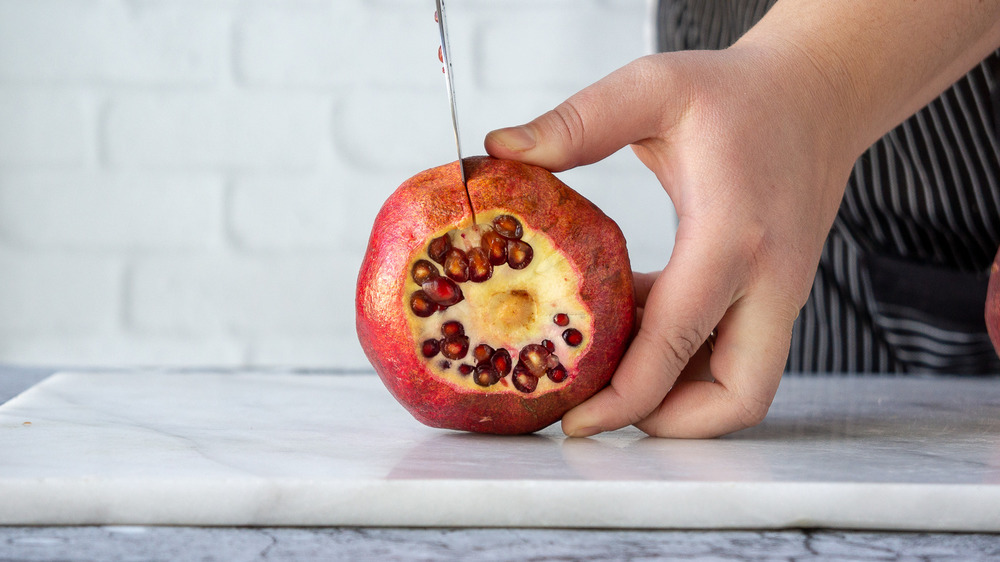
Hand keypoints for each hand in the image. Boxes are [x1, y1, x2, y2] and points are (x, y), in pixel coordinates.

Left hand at [485, 46, 856, 436]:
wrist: (819, 92)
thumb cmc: (738, 92)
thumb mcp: (654, 88)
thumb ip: (577, 121)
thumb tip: (500, 148)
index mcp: (733, 237)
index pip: (678, 342)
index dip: (624, 397)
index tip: (574, 421)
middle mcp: (769, 281)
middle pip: (736, 397)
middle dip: (667, 423)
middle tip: (597, 413)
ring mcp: (780, 295)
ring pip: (741, 385)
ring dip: (677, 395)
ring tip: (605, 368)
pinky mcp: (774, 296)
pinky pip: (734, 353)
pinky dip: (685, 359)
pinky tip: (633, 323)